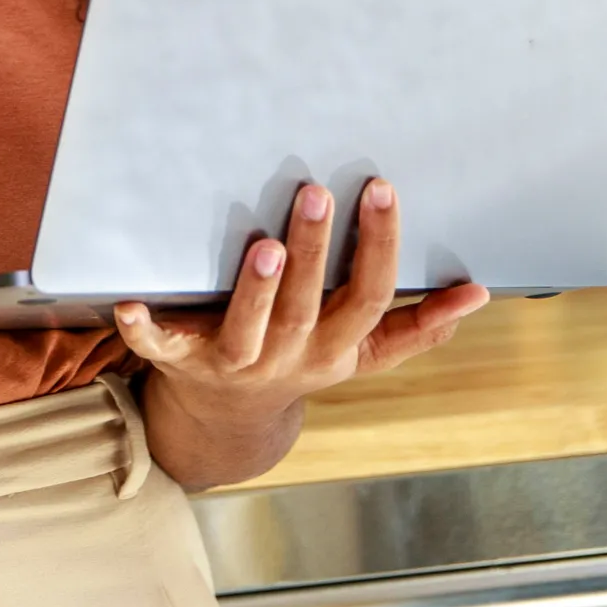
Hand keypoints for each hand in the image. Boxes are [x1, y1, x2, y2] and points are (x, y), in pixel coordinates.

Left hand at [112, 178, 488, 490]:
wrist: (229, 419)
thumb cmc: (301, 360)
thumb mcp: (362, 351)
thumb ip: (417, 326)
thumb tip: (478, 295)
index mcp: (337, 346)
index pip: (369, 295)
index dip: (379, 245)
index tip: (381, 188)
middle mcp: (290, 356)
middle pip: (309, 303)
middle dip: (317, 250)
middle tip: (317, 194)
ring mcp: (234, 360)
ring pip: (250, 326)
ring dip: (258, 287)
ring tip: (266, 242)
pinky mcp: (180, 360)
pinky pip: (159, 346)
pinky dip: (143, 327)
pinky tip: (128, 301)